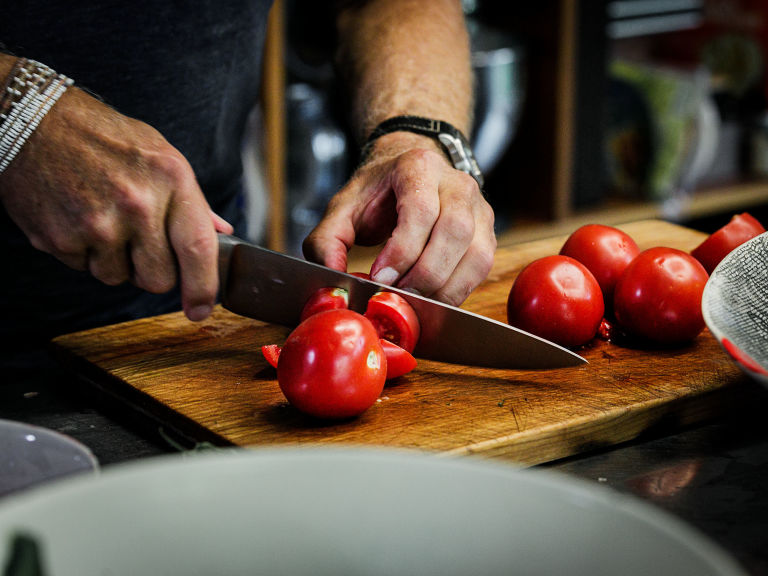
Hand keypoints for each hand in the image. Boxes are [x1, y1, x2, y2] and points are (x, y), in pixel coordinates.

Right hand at [0, 87, 232, 320]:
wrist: (34, 120)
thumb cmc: (105, 138)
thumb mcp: (160, 155)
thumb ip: (192, 200)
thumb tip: (221, 233)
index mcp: (171, 180)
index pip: (198, 249)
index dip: (203, 288)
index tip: (201, 309)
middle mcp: (137, 204)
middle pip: (159, 279)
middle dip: (153, 271)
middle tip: (140, 244)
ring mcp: (96, 224)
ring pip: (119, 278)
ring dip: (115, 261)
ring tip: (104, 219)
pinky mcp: (60, 239)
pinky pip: (84, 269)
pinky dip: (84, 253)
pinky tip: (78, 217)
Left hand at [303, 133, 495, 305]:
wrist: (411, 173)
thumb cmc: (378, 192)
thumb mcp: (343, 207)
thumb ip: (327, 240)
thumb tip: (333, 276)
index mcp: (419, 168)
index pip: (421, 211)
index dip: (403, 250)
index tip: (380, 277)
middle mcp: (457, 184)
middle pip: (454, 233)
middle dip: (424, 275)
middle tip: (397, 297)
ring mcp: (479, 207)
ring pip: (476, 254)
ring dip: (445, 288)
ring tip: (414, 303)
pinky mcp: (488, 231)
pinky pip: (482, 267)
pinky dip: (459, 290)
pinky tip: (433, 300)